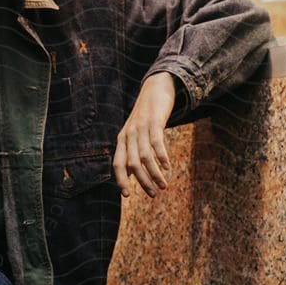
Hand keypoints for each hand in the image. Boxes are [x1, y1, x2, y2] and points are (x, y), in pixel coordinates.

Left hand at [113, 72, 175, 197]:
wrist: (155, 88)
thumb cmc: (146, 116)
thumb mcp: (135, 133)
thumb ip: (132, 151)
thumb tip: (130, 173)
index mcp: (122, 140)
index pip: (117, 164)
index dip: (120, 180)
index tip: (127, 196)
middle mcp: (129, 134)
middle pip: (132, 164)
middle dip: (143, 182)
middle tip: (154, 194)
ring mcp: (141, 127)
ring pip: (145, 157)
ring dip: (155, 174)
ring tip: (164, 185)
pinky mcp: (154, 121)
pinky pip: (156, 142)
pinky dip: (162, 156)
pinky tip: (168, 167)